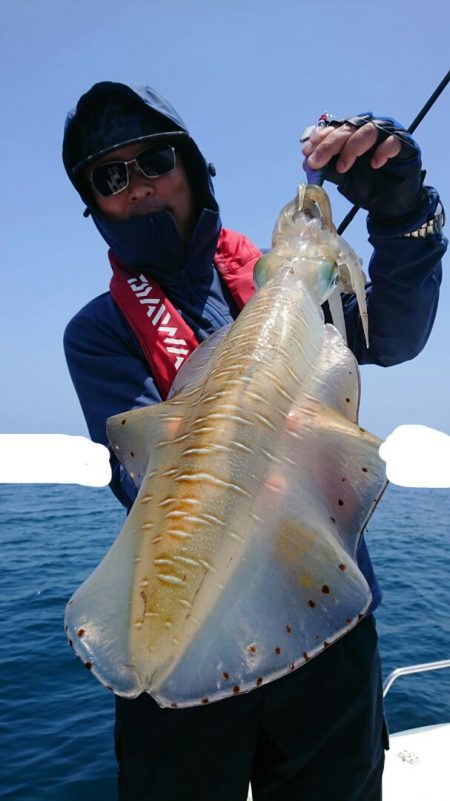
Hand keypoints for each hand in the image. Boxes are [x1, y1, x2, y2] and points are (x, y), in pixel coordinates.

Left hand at [301, 113, 423, 218]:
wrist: (390, 206)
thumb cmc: (367, 187)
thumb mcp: (343, 179)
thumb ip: (328, 168)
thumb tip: (307, 163)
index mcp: (352, 135)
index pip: (334, 129)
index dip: (319, 139)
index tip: (307, 152)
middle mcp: (368, 130)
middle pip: (348, 127)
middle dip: (329, 144)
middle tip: (317, 162)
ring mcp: (387, 135)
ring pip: (368, 129)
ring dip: (352, 147)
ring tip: (343, 168)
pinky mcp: (404, 144)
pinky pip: (393, 141)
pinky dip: (381, 151)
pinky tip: (374, 165)